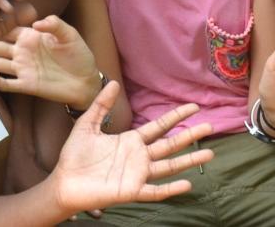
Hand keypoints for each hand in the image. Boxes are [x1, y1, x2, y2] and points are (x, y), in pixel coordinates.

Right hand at [0, 15, 102, 108]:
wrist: (86, 81)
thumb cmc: (79, 55)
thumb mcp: (70, 35)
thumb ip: (55, 24)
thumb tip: (36, 23)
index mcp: (31, 38)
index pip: (9, 32)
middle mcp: (23, 52)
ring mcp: (23, 69)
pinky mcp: (26, 84)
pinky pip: (7, 83)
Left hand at [48, 82, 215, 212]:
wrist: (64, 182)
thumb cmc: (75, 156)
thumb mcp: (87, 125)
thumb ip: (101, 106)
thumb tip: (112, 83)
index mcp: (131, 141)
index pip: (159, 126)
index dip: (176, 117)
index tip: (193, 107)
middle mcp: (139, 157)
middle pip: (170, 144)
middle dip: (190, 135)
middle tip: (210, 126)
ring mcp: (138, 174)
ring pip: (169, 166)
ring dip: (189, 160)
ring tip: (210, 153)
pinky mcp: (132, 190)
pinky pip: (155, 190)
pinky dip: (171, 189)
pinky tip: (188, 184)